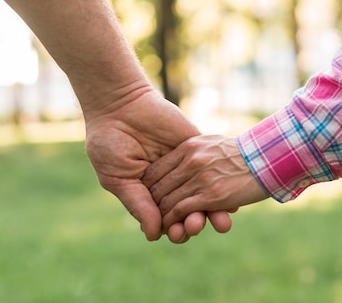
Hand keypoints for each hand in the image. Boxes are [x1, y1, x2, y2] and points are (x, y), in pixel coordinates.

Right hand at [84, 87, 231, 242]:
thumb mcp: (119, 178)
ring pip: (203, 194)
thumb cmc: (110, 143)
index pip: (166, 219)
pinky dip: (223, 183)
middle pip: (188, 211)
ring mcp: (184, 166)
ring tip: (217, 221)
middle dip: (194, 223)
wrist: (120, 105)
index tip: (177, 234)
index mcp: (148, 194)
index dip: (174, 229)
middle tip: (195, 227)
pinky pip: (213, 167)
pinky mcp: (196, 147)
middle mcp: (169, 183)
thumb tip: (154, 235)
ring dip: (212, 211)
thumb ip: (138, 205)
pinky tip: (230, 198)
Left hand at [143, 135, 268, 231]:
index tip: (147, 197)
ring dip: (159, 216)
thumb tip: (183, 158)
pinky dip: (170, 221)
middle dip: (150, 203)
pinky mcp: (210, 195)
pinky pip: (180, 210)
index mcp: (189, 147)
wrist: (267, 157)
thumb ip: (194, 151)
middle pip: (158, 185)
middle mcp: (190, 161)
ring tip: (156, 225)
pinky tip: (168, 227)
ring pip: (167, 200)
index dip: (148, 185)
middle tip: (147, 215)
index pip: (157, 168)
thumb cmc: (242, 152)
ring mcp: (199, 178)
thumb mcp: (212, 143)